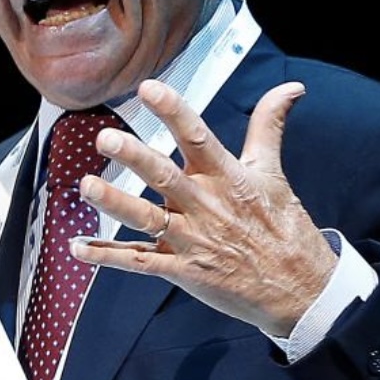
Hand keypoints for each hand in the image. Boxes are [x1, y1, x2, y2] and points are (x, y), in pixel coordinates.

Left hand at [72, 78, 336, 336]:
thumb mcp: (274, 173)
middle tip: (104, 138)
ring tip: (86, 187)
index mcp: (227, 178)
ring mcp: (193, 240)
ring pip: (147, 220)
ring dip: (114, 204)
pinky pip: (140, 262)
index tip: (148, 88)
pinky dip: (108, 257)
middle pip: (165, 177)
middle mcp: (206, 206)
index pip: (197, 138)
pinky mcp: (183, 270)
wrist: (301, 292)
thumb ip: (268, 126)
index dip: (173, 112)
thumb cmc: (284, 227)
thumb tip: (292, 87)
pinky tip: (78, 247)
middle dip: (134, 157)